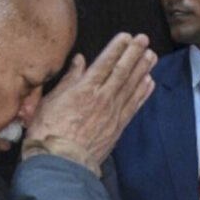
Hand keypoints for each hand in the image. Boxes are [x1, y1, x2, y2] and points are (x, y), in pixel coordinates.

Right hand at [30, 32, 156, 165]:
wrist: (60, 162)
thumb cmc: (48, 131)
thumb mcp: (51, 100)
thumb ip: (69, 79)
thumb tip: (80, 60)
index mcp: (84, 89)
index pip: (105, 63)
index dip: (118, 48)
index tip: (128, 36)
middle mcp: (103, 98)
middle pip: (123, 71)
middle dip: (135, 54)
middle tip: (145, 40)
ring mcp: (113, 113)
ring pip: (132, 86)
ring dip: (143, 70)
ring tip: (151, 56)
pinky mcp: (118, 127)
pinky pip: (134, 105)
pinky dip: (143, 93)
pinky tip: (149, 82)